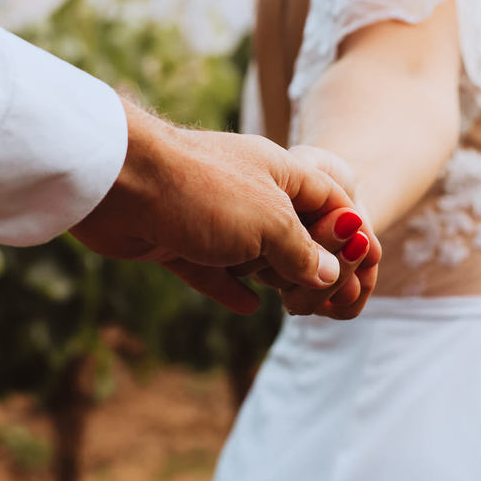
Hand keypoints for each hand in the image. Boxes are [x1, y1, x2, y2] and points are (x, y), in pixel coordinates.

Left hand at [70, 100, 366, 313]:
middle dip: (313, 265)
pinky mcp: (178, 240)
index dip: (350, 235)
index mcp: (281, 173)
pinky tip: (250, 306)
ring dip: (275, 277)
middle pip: (295, 232)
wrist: (118, 184)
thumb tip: (328, 274)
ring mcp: (213, 216)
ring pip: (255, 253)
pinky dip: (232, 287)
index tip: (362, 270)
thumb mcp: (270, 223)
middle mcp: (250, 191)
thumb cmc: (201, 190)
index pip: (332, 202)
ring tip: (293, 306)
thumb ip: (303, 251)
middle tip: (322, 300)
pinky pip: (213, 269)